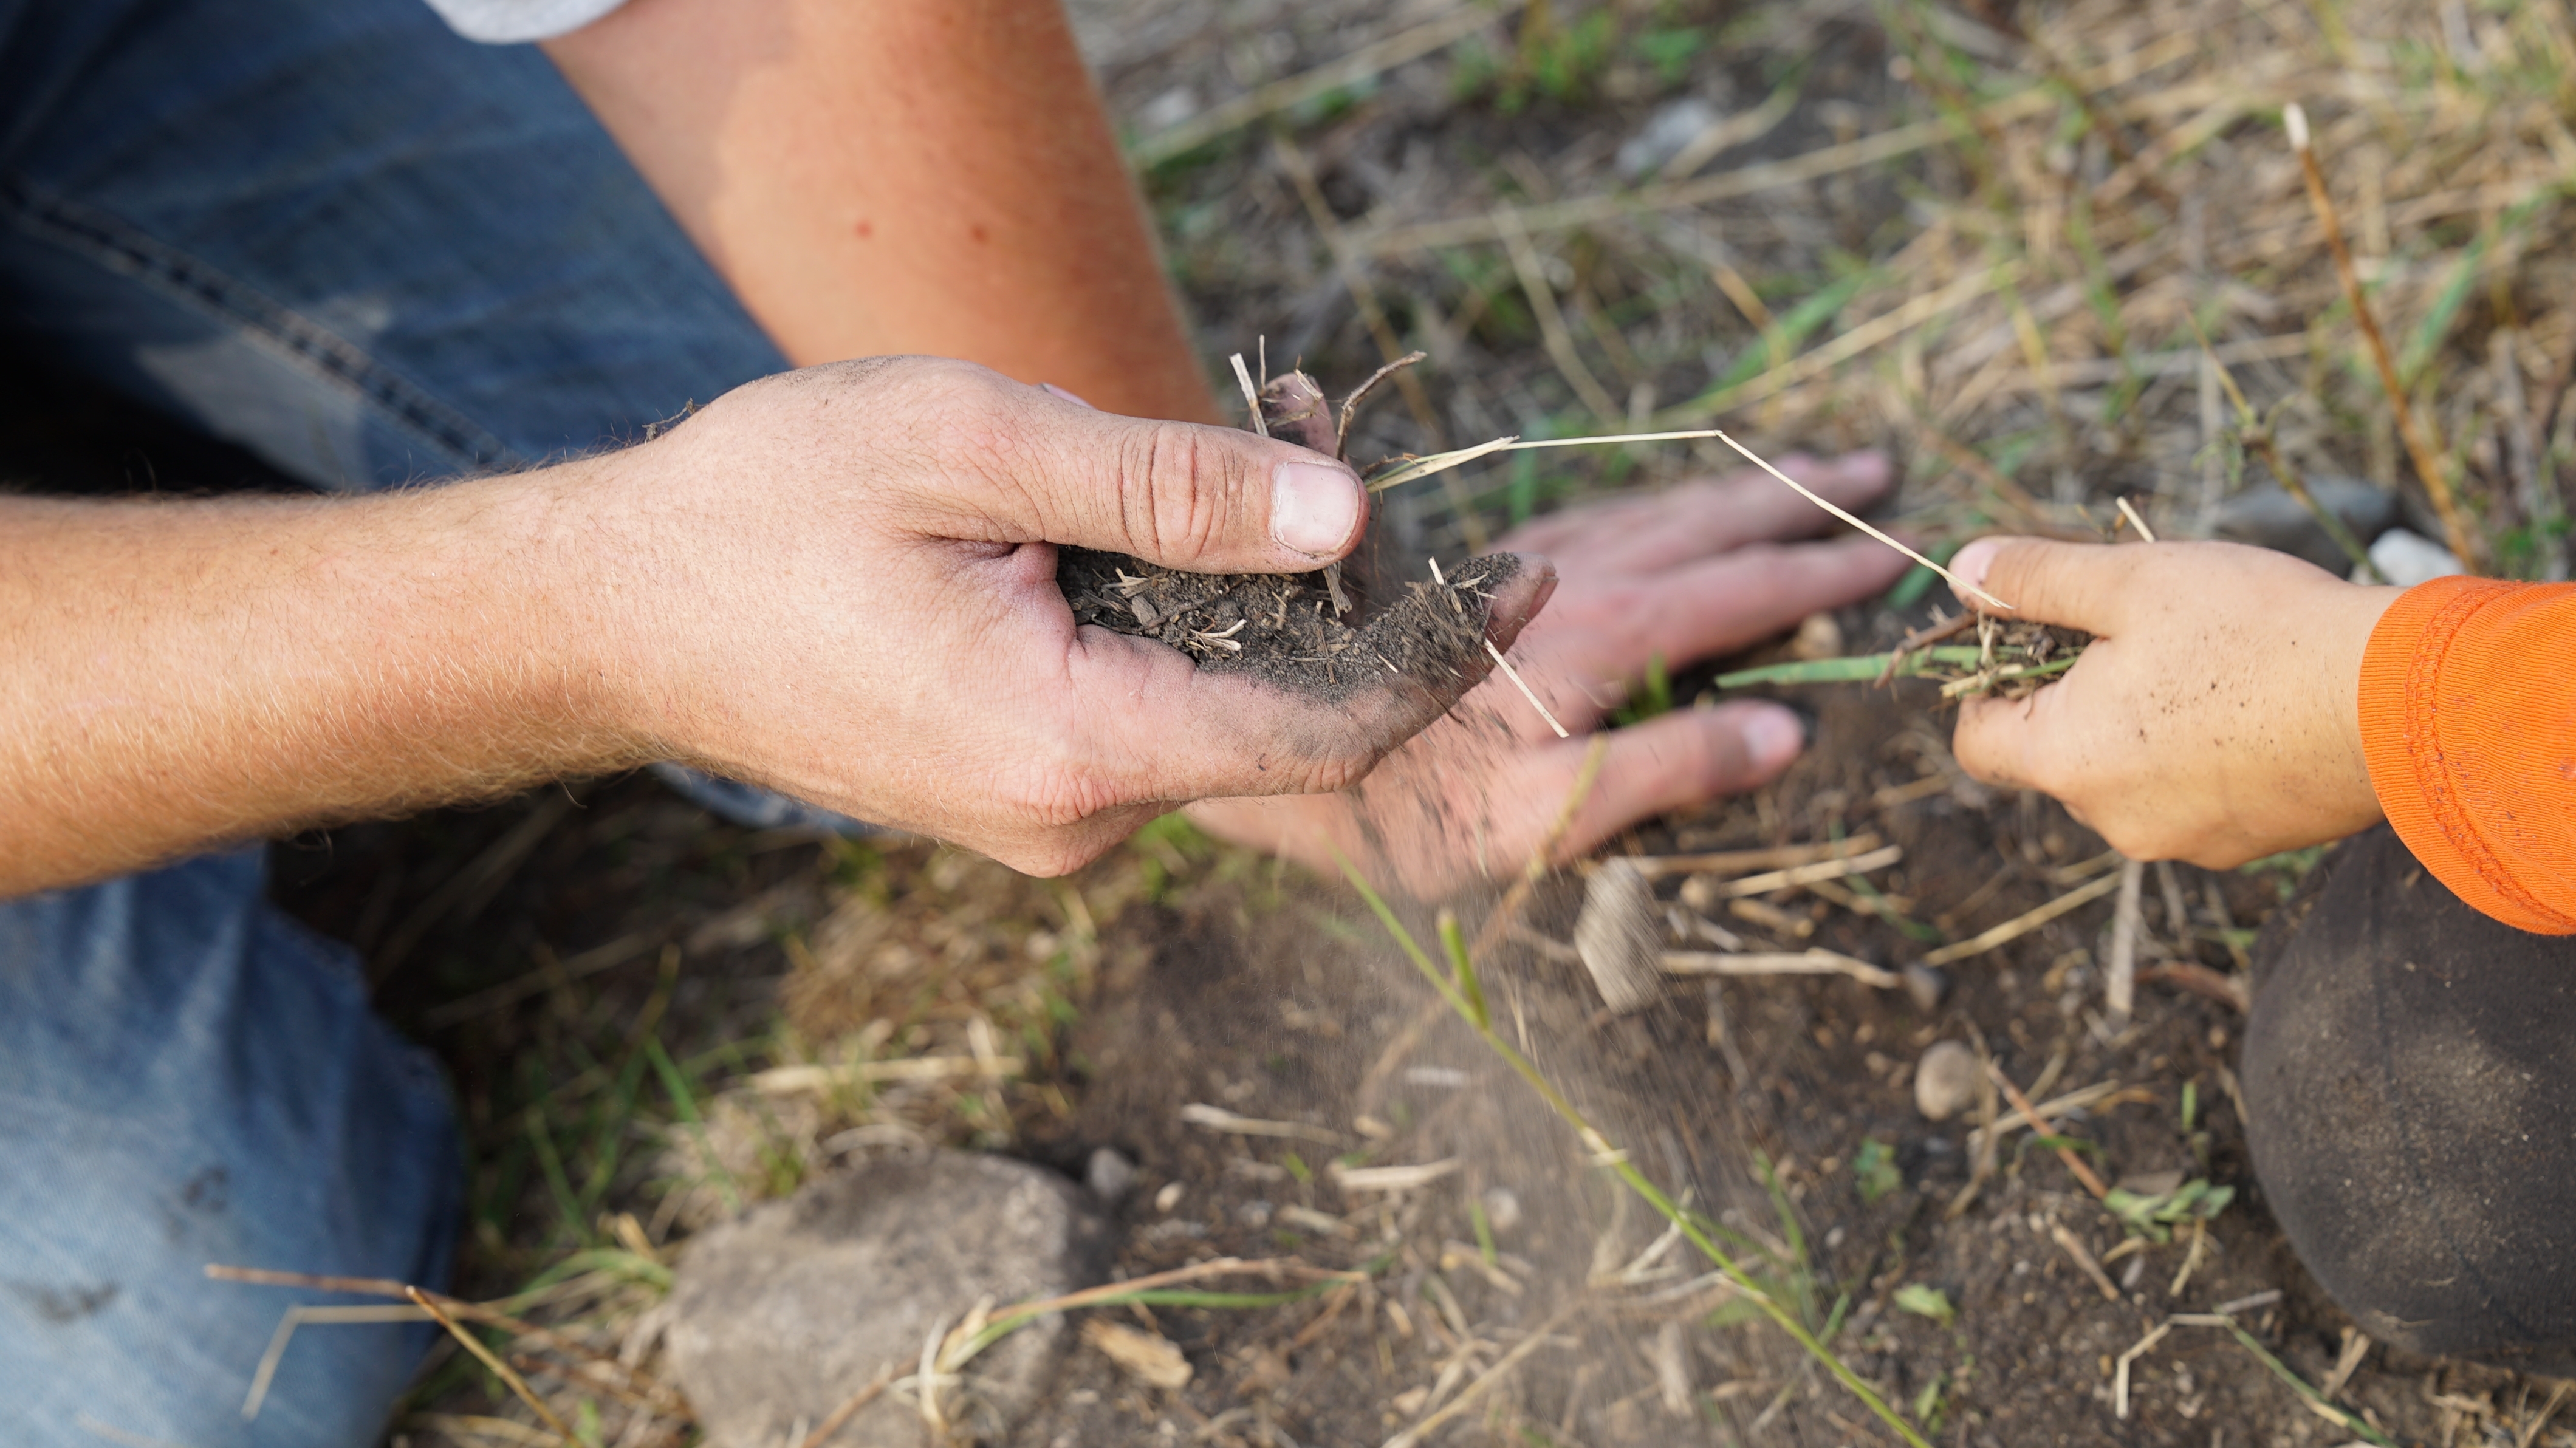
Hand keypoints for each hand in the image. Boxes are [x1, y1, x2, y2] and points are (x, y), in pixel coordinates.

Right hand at [591, 357, 1546, 874]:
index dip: (1439, 655)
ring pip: (1218, 704)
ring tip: (1236, 443)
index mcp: (1073, 750)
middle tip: (1318, 421)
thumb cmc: (770, 511)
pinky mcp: (1030, 791)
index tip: (1526, 575)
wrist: (622, 610)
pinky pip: (1153, 707)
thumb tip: (1349, 511)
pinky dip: (1181, 619)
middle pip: (1282, 713)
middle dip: (1333, 581)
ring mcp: (1051, 820)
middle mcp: (1078, 821)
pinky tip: (1141, 523)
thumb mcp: (971, 446)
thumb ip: (1168, 486)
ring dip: (1249, 590)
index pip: (1327, 732)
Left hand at [1190, 453, 1912, 893]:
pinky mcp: (1488, 568)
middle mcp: (1575, 577)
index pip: (1744, 589)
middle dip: (1799, 500)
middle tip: (1880, 471)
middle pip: (1711, 522)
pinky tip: (1677, 504)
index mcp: (1609, 631)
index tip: (1897, 554)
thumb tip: (1787, 733)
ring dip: (1739, 488)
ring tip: (1809, 467)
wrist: (1276, 738)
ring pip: (1659, 504)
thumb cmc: (1416, 810)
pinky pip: (1605, 512)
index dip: (1825, 574)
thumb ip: (1669, 767)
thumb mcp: (1551, 816)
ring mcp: (1530, 563)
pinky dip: (1665, 499)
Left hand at [1946, 536, 2399, 866]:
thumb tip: (1962, 572)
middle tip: (2137, 630)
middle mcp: (2113, 822)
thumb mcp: (2129, 581)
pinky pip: (2194, 795)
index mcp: (2066, 763)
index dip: (1986, 685)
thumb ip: (2035, 579)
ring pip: (2128, 774)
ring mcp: (2182, 843)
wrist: (2399, 702)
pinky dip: (2204, 752)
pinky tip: (2253, 701)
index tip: (2031, 637)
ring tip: (2208, 661)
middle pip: (2055, 756)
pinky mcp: (2246, 847)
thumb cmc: (2257, 632)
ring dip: (2144, 721)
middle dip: (2076, 693)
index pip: (1975, 742)